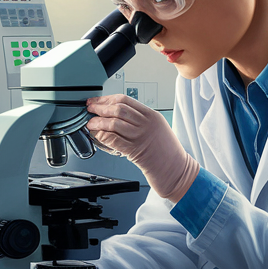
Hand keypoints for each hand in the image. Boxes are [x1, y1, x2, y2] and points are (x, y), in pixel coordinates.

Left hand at [85, 94, 199, 201]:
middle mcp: (146, 124)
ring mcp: (141, 137)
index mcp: (152, 115)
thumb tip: (116, 115)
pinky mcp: (135, 150)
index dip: (107, 99)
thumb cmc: (166, 151)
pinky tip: (98, 135)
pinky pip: (114, 140)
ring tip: (91, 123)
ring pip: (114, 123)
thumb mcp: (157, 128)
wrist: (176, 169)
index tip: (97, 101)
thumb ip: (139, 120)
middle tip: (91, 109)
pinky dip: (102, 136)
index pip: (125, 100)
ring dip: (98, 122)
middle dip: (100, 108)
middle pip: (118, 109)